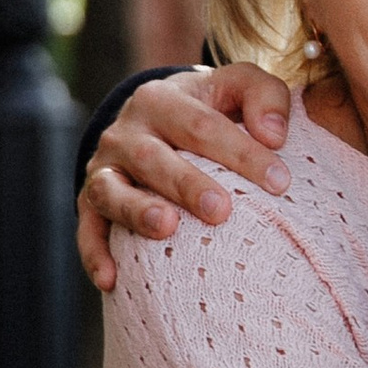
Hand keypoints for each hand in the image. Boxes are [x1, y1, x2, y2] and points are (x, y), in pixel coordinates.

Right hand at [78, 66, 294, 291]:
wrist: (158, 118)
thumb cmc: (211, 108)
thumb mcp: (239, 88)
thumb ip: (264, 97)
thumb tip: (274, 135)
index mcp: (162, 99)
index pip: (202, 125)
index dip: (241, 153)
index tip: (280, 181)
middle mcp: (126, 132)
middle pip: (153, 158)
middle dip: (187, 185)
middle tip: (223, 210)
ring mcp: (104, 168)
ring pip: (111, 191)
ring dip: (136, 211)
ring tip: (167, 228)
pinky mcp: (91, 202)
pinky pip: (88, 229)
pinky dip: (95, 254)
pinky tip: (113, 279)